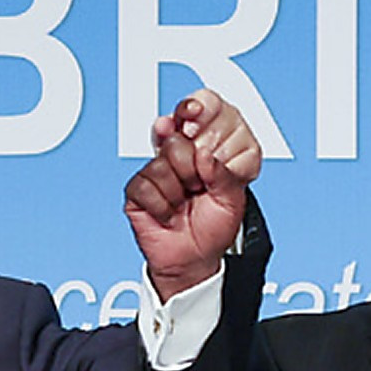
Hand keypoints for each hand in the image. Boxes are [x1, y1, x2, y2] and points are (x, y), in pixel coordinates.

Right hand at [122, 91, 264, 295]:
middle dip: (191, 171)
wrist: (192, 260)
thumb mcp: (233, 200)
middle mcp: (176, 157)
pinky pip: (146, 187)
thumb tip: (205, 156)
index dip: (193, 110)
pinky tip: (168, 214)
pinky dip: (162, 206)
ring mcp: (155, 172)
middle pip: (177, 143)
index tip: (194, 110)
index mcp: (201, 152)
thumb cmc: (213, 229)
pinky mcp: (137, 190)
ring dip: (177, 193)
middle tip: (197, 188)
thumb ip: (225, 174)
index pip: (193, 119)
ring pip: (161, 166)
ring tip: (183, 204)